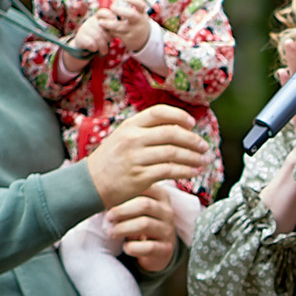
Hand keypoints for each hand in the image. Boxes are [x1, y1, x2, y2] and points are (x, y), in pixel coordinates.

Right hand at [68, 11, 116, 57]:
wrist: (83, 44)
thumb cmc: (99, 36)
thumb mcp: (106, 31)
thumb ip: (112, 28)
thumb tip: (120, 29)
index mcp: (98, 18)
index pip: (103, 12)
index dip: (109, 15)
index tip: (115, 20)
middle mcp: (90, 21)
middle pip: (103, 28)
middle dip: (109, 37)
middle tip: (111, 41)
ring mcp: (84, 28)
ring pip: (98, 37)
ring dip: (103, 47)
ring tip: (104, 51)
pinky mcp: (80, 37)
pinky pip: (91, 43)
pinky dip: (95, 48)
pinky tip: (95, 49)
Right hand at [85, 104, 210, 208]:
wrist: (90, 183)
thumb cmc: (111, 160)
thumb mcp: (123, 137)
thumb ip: (145, 131)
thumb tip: (178, 127)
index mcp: (129, 126)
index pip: (158, 112)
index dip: (179, 116)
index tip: (192, 124)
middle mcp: (132, 139)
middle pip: (171, 133)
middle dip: (193, 139)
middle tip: (205, 146)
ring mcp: (136, 158)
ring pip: (174, 153)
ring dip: (194, 157)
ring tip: (204, 160)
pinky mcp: (140, 176)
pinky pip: (170, 171)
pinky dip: (186, 171)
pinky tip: (194, 172)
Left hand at [101, 0, 153, 46]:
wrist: (144, 39)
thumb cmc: (136, 22)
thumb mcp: (138, 14)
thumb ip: (130, 8)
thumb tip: (112, 0)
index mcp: (140, 14)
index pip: (140, 5)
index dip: (134, 1)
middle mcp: (138, 22)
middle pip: (131, 14)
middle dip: (120, 10)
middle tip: (112, 7)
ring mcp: (134, 31)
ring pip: (119, 26)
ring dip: (108, 24)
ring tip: (100, 22)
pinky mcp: (129, 39)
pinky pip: (116, 34)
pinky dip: (110, 31)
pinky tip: (106, 29)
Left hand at [107, 187, 179, 273]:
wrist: (155, 249)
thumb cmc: (139, 222)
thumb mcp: (135, 207)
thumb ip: (125, 198)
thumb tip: (102, 196)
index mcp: (161, 197)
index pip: (144, 187)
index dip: (124, 193)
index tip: (109, 200)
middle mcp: (167, 212)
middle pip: (144, 205)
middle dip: (122, 210)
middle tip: (108, 217)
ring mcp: (168, 230)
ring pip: (145, 224)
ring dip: (123, 228)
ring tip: (112, 232)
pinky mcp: (166, 248)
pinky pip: (148, 247)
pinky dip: (133, 247)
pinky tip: (126, 247)